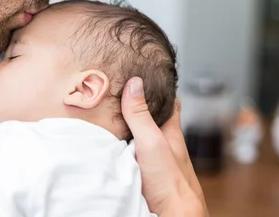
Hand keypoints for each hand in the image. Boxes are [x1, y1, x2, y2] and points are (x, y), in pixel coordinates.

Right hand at [121, 78, 207, 216]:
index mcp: (170, 132)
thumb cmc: (170, 182)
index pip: (169, 103)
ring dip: (126, 129)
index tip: (147, 76)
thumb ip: (141, 116)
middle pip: (150, 119)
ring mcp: (152, 159)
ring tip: (108, 116)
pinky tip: (110, 147)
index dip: (160, 89)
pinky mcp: (141, 173)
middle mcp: (162, 143)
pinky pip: (128, 154)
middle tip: (118, 93)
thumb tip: (134, 84)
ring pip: (138, 137)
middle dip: (137, 107)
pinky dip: (120, 148)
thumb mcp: (152, 142)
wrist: (170, 215)